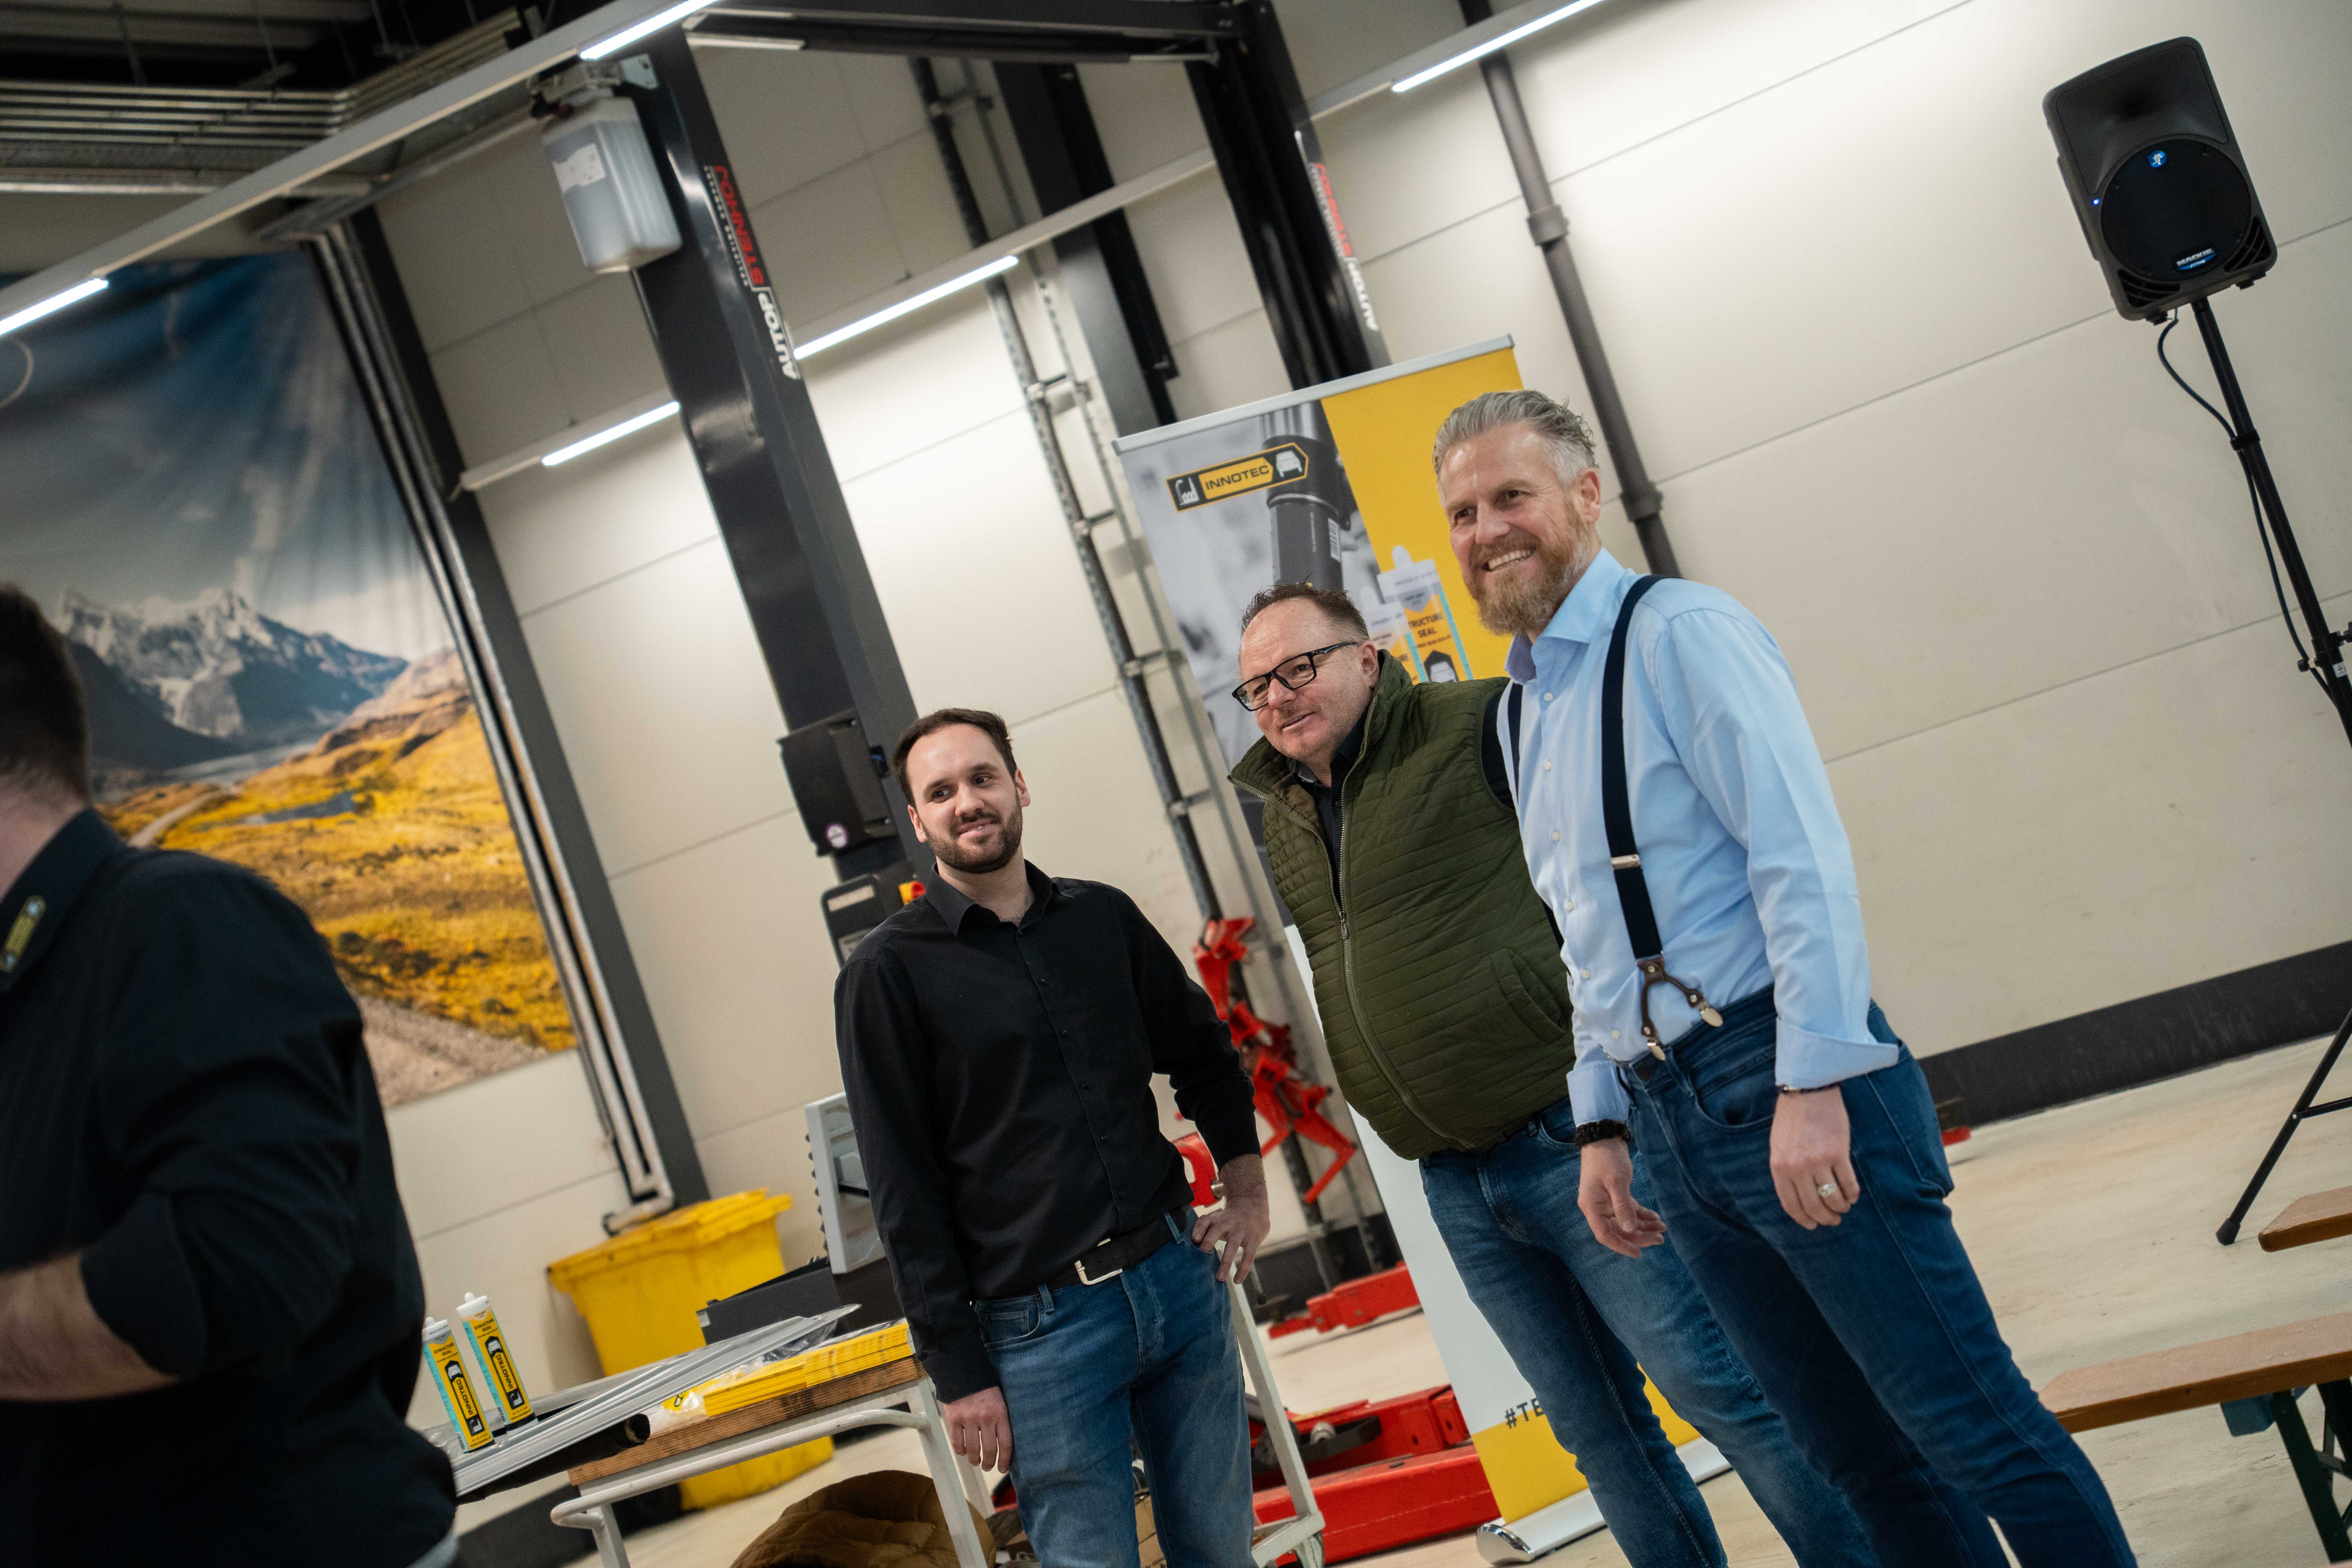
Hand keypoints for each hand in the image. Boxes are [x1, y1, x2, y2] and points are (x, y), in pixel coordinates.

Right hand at [942, 1385, 1011, 1470]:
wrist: (963, 1371)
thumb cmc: (985, 1388)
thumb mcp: (1000, 1400)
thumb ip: (1001, 1419)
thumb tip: (1003, 1444)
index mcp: (1000, 1412)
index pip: (1005, 1443)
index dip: (1005, 1460)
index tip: (1003, 1468)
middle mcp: (985, 1417)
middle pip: (989, 1450)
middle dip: (989, 1463)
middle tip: (988, 1467)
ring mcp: (968, 1418)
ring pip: (973, 1449)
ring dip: (975, 1460)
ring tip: (976, 1461)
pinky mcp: (954, 1419)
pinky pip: (957, 1442)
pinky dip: (960, 1451)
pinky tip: (963, 1451)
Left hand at [1191, 1154, 1271, 1282]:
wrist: (1253, 1204)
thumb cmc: (1228, 1218)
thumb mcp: (1216, 1219)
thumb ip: (1204, 1231)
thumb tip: (1190, 1249)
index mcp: (1216, 1219)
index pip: (1204, 1221)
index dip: (1199, 1229)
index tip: (1195, 1239)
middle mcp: (1227, 1223)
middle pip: (1217, 1230)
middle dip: (1209, 1241)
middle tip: (1202, 1255)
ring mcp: (1241, 1231)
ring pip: (1232, 1246)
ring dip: (1225, 1263)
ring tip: (1219, 1278)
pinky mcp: (1253, 1239)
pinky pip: (1248, 1256)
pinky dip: (1243, 1269)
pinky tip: (1237, 1281)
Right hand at [1577, 1136, 1667, 1258]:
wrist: (1604, 1137)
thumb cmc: (1607, 1158)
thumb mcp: (1617, 1181)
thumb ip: (1623, 1206)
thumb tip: (1630, 1229)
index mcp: (1592, 1207)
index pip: (1605, 1235)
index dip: (1621, 1246)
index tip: (1639, 1253)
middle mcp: (1597, 1208)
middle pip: (1618, 1230)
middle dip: (1639, 1236)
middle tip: (1660, 1239)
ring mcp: (1606, 1202)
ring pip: (1625, 1222)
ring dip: (1643, 1226)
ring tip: (1662, 1228)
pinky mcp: (1615, 1195)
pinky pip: (1629, 1211)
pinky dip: (1642, 1215)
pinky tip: (1656, 1217)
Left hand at [1770, 1087, 1858, 1228]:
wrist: (1808, 1091)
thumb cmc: (1792, 1119)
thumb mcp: (1778, 1146)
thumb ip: (1785, 1170)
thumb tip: (1797, 1196)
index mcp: (1779, 1167)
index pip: (1791, 1205)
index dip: (1804, 1219)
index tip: (1813, 1225)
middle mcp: (1797, 1168)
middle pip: (1813, 1206)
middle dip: (1824, 1218)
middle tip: (1833, 1221)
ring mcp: (1818, 1161)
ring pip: (1832, 1198)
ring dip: (1840, 1208)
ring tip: (1843, 1208)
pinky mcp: (1838, 1153)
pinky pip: (1848, 1183)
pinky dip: (1852, 1194)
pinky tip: (1853, 1196)